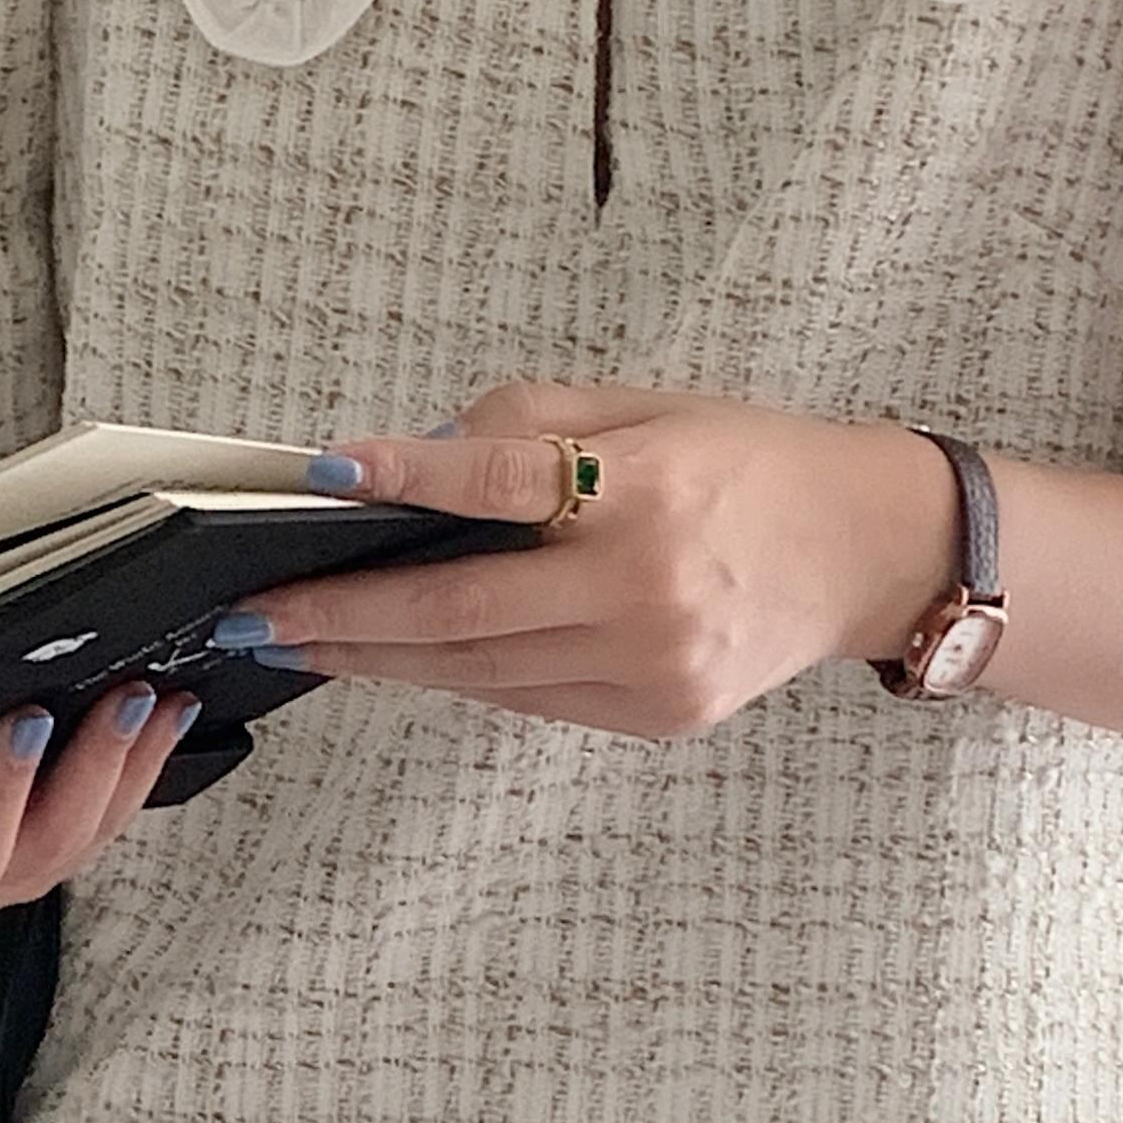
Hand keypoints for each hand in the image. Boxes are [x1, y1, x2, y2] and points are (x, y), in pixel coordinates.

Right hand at [0, 684, 202, 910]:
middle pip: (55, 832)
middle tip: (122, 697)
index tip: (27, 721)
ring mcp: (39, 860)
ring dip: (136, 759)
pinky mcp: (74, 841)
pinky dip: (149, 762)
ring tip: (161, 698)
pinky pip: (121, 811)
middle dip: (95, 760)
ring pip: (100, 824)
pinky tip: (171, 715)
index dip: (1, 787)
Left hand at [219, 381, 960, 736]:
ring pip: (480, 670)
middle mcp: (647, 588)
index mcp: (648, 488)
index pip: (506, 484)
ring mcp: (650, 667)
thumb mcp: (645, 407)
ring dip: (381, 655)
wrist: (866, 551)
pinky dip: (455, 674)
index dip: (408, 480)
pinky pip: (525, 698)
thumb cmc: (748, 465)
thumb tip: (413, 463)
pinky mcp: (653, 715)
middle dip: (346, 614)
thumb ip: (529, 428)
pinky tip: (398, 655)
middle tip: (257, 612)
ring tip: (300, 637)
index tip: (323, 475)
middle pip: (463, 610)